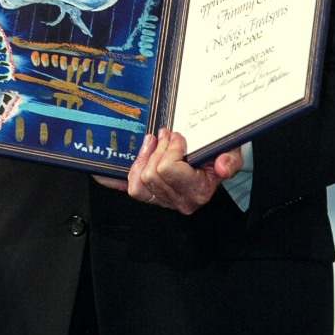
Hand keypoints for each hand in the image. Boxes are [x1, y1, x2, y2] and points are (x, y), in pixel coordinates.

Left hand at [94, 128, 242, 214]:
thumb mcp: (232, 150)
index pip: (169, 170)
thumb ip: (230, 159)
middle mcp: (180, 201)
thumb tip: (223, 167)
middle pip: (152, 174)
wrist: (217, 158)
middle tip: (166, 134)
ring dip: (144, 156)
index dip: (171, 149)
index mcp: (199, 191)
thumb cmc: (221, 152)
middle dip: (158, 148)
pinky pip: (128, 189)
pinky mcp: (150, 195)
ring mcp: (163, 200)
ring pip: (139, 182)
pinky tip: (102, 172)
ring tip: (153, 141)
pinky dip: (115, 180)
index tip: (178, 137)